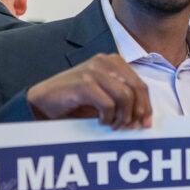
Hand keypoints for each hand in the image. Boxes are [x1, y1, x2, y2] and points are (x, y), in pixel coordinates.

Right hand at [26, 54, 151, 129]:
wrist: (43, 102)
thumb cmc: (76, 101)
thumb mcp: (105, 98)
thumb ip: (124, 102)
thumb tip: (145, 119)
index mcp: (114, 62)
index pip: (140, 84)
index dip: (146, 106)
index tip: (145, 124)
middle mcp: (106, 62)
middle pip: (136, 89)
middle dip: (137, 112)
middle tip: (130, 127)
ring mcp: (94, 70)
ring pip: (125, 96)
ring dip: (122, 116)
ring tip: (112, 125)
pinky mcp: (84, 82)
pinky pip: (108, 103)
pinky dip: (107, 117)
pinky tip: (100, 121)